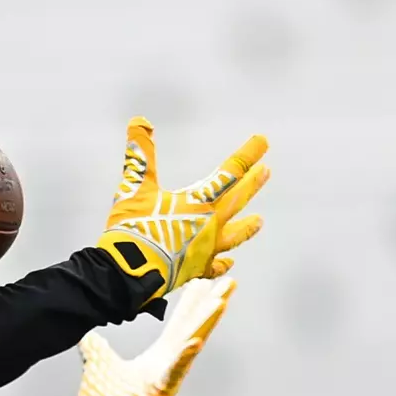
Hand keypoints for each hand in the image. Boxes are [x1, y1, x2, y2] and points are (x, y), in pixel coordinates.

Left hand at [77, 276, 235, 395]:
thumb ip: (97, 350)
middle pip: (194, 328)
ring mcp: (167, 379)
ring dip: (206, 323)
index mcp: (158, 358)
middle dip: (211, 305)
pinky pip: (175, 372)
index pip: (179, 325)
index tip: (204, 282)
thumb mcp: (99, 367)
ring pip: (191, 345)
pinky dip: (184, 357)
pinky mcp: (159, 393)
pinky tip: (195, 341)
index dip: (192, 303)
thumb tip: (88, 337)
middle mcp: (168, 366)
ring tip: (220, 301)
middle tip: (228, 282)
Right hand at [96, 117, 269, 301]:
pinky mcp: (196, 271)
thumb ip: (141, 155)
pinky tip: (229, 261)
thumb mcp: (135, 188)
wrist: (128, 274)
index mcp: (199, 203)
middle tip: (267, 171)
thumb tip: (139, 120)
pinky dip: (223, 262)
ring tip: (260, 220)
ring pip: (234, 236)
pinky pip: (215, 266)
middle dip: (253, 184)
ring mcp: (206, 251)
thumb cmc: (133, 229)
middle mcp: (210, 226)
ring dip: (247, 227)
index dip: (247, 154)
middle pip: (238, 200)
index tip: (263, 141)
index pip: (229, 173)